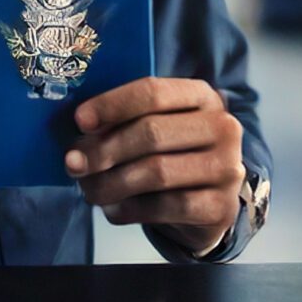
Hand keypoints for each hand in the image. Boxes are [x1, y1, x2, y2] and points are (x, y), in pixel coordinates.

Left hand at [66, 77, 244, 256]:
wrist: (206, 203)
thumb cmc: (171, 155)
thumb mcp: (156, 127)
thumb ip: (125, 122)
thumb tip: (81, 133)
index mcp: (202, 96)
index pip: (153, 91)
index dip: (112, 105)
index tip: (79, 121)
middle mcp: (222, 127)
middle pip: (152, 132)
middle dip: (104, 150)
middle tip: (74, 163)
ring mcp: (226, 168)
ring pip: (156, 172)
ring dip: (111, 183)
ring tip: (89, 189)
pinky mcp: (220, 207)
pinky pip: (165, 207)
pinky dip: (130, 209)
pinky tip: (113, 209)